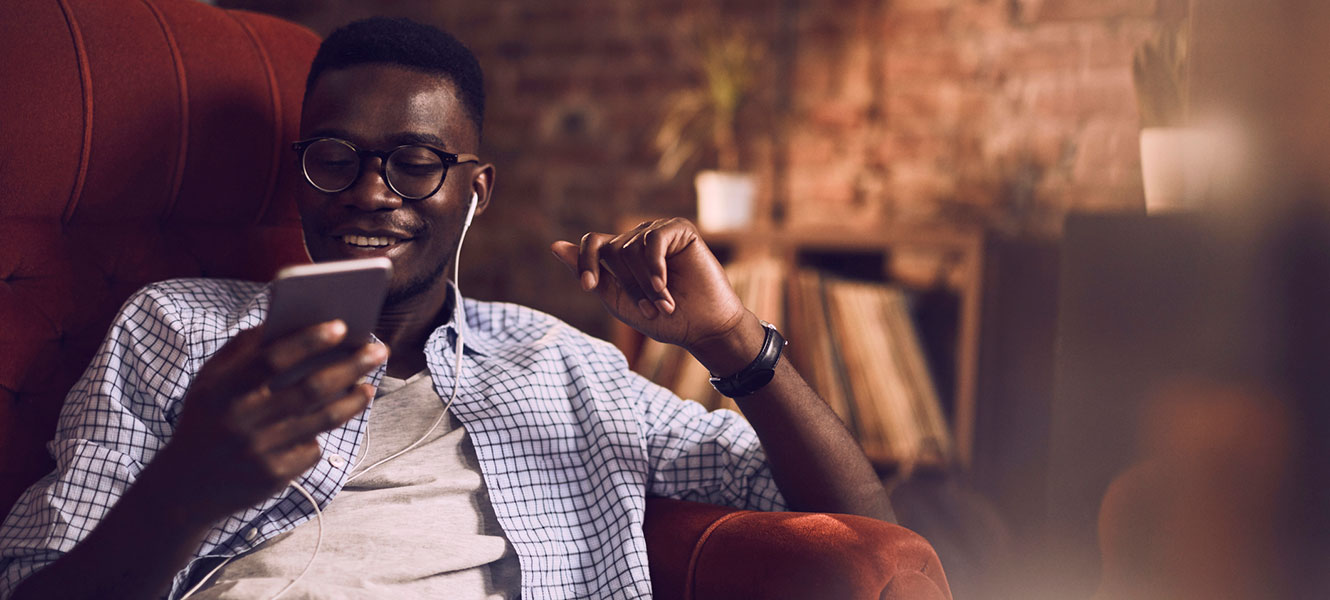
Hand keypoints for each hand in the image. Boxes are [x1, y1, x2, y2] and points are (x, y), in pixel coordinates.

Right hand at [156, 320, 386, 520]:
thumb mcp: (210, 382)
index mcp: (223, 389)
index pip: (272, 358)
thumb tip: (285, 317)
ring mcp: (259, 450)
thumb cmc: (208, 420)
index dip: (308, 340)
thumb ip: (242, 349)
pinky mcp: (273, 477)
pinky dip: (321, 435)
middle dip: (350, 366)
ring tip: (368, 387)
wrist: (184, 488)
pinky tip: (327, 424)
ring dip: (353, 401)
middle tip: (379, 351)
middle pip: (310, 388)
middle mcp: (242, 419)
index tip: (342, 326)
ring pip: (322, 420)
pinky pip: (312, 448)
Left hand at [551, 218, 763, 373]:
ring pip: (631, 247)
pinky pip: (653, 239)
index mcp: (621, 255)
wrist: (703, 327)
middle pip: (612, 251)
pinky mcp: (680, 230)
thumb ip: (589, 275)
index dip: (585, 262)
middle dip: (628, 285)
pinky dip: (655, 267)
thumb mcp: (617, 301)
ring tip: (664, 304)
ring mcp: (659, 233)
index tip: (589, 287)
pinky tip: (664, 286)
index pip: (592, 243)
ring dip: (645, 283)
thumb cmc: (663, 319)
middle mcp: (638, 239)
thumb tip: (554, 245)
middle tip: (649, 310)